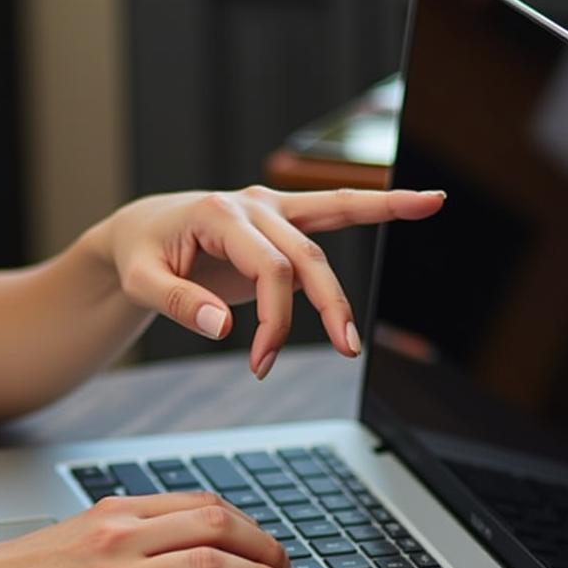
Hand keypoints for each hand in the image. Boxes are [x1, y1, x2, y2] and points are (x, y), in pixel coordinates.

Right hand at [0, 491, 306, 567]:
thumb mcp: (76, 533)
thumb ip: (126, 532)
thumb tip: (179, 546)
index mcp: (115, 511)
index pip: (200, 505)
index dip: (248, 525)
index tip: (268, 546)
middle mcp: (120, 536)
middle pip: (217, 526)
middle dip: (267, 548)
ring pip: (211, 565)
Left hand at [92, 185, 445, 378]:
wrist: (142, 230)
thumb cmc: (141, 255)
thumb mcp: (143, 281)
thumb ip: (180, 303)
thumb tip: (223, 329)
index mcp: (219, 214)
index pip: (269, 269)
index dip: (275, 320)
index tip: (259, 363)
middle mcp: (253, 204)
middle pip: (305, 259)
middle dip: (324, 311)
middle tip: (342, 356)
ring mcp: (272, 207)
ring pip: (329, 236)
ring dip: (346, 288)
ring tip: (354, 342)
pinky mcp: (282, 220)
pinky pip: (337, 212)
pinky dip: (380, 207)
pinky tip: (427, 203)